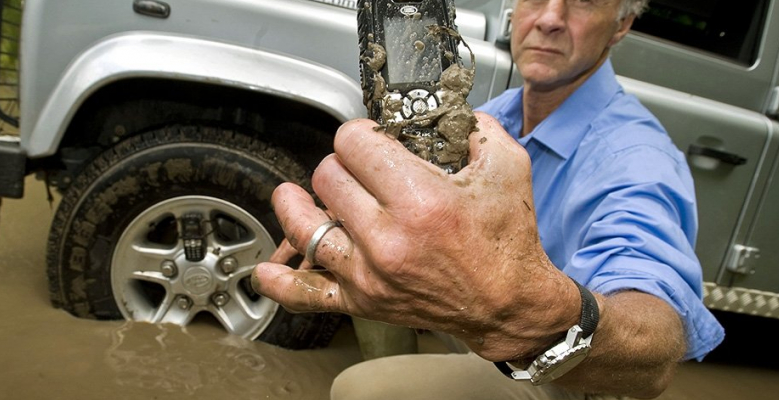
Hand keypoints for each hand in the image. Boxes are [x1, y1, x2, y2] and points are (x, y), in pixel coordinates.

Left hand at [253, 113, 579, 360]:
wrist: (507, 305)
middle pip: (327, 177)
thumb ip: (477, 129)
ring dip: (297, 204)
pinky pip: (303, 293)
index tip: (369, 138)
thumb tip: (445, 110)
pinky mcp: (361, 299)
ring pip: (303, 225)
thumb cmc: (507, 243)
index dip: (359, 132)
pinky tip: (269, 266)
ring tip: (296, 194)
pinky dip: (279, 280)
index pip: (354, 144)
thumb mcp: (509, 168)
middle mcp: (387, 238)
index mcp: (420, 200)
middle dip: (341, 163)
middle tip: (357, 168)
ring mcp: (368, 272)